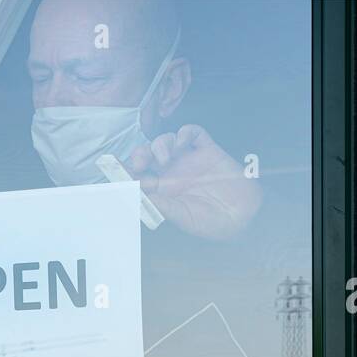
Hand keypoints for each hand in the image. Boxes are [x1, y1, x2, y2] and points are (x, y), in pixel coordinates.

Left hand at [123, 125, 261, 240]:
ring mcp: (190, 160)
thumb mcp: (181, 217)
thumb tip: (136, 194)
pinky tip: (182, 144)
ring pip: (166, 141)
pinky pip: (192, 133)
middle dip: (139, 154)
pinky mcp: (208, 150)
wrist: (243, 217)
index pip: (139, 176)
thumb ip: (160, 204)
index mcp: (162, 191)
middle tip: (140, 162)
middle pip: (148, 155)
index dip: (125, 171)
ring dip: (160, 145)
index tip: (113, 168)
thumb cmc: (212, 223)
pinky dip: (184, 133)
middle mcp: (173, 174)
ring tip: (165, 158)